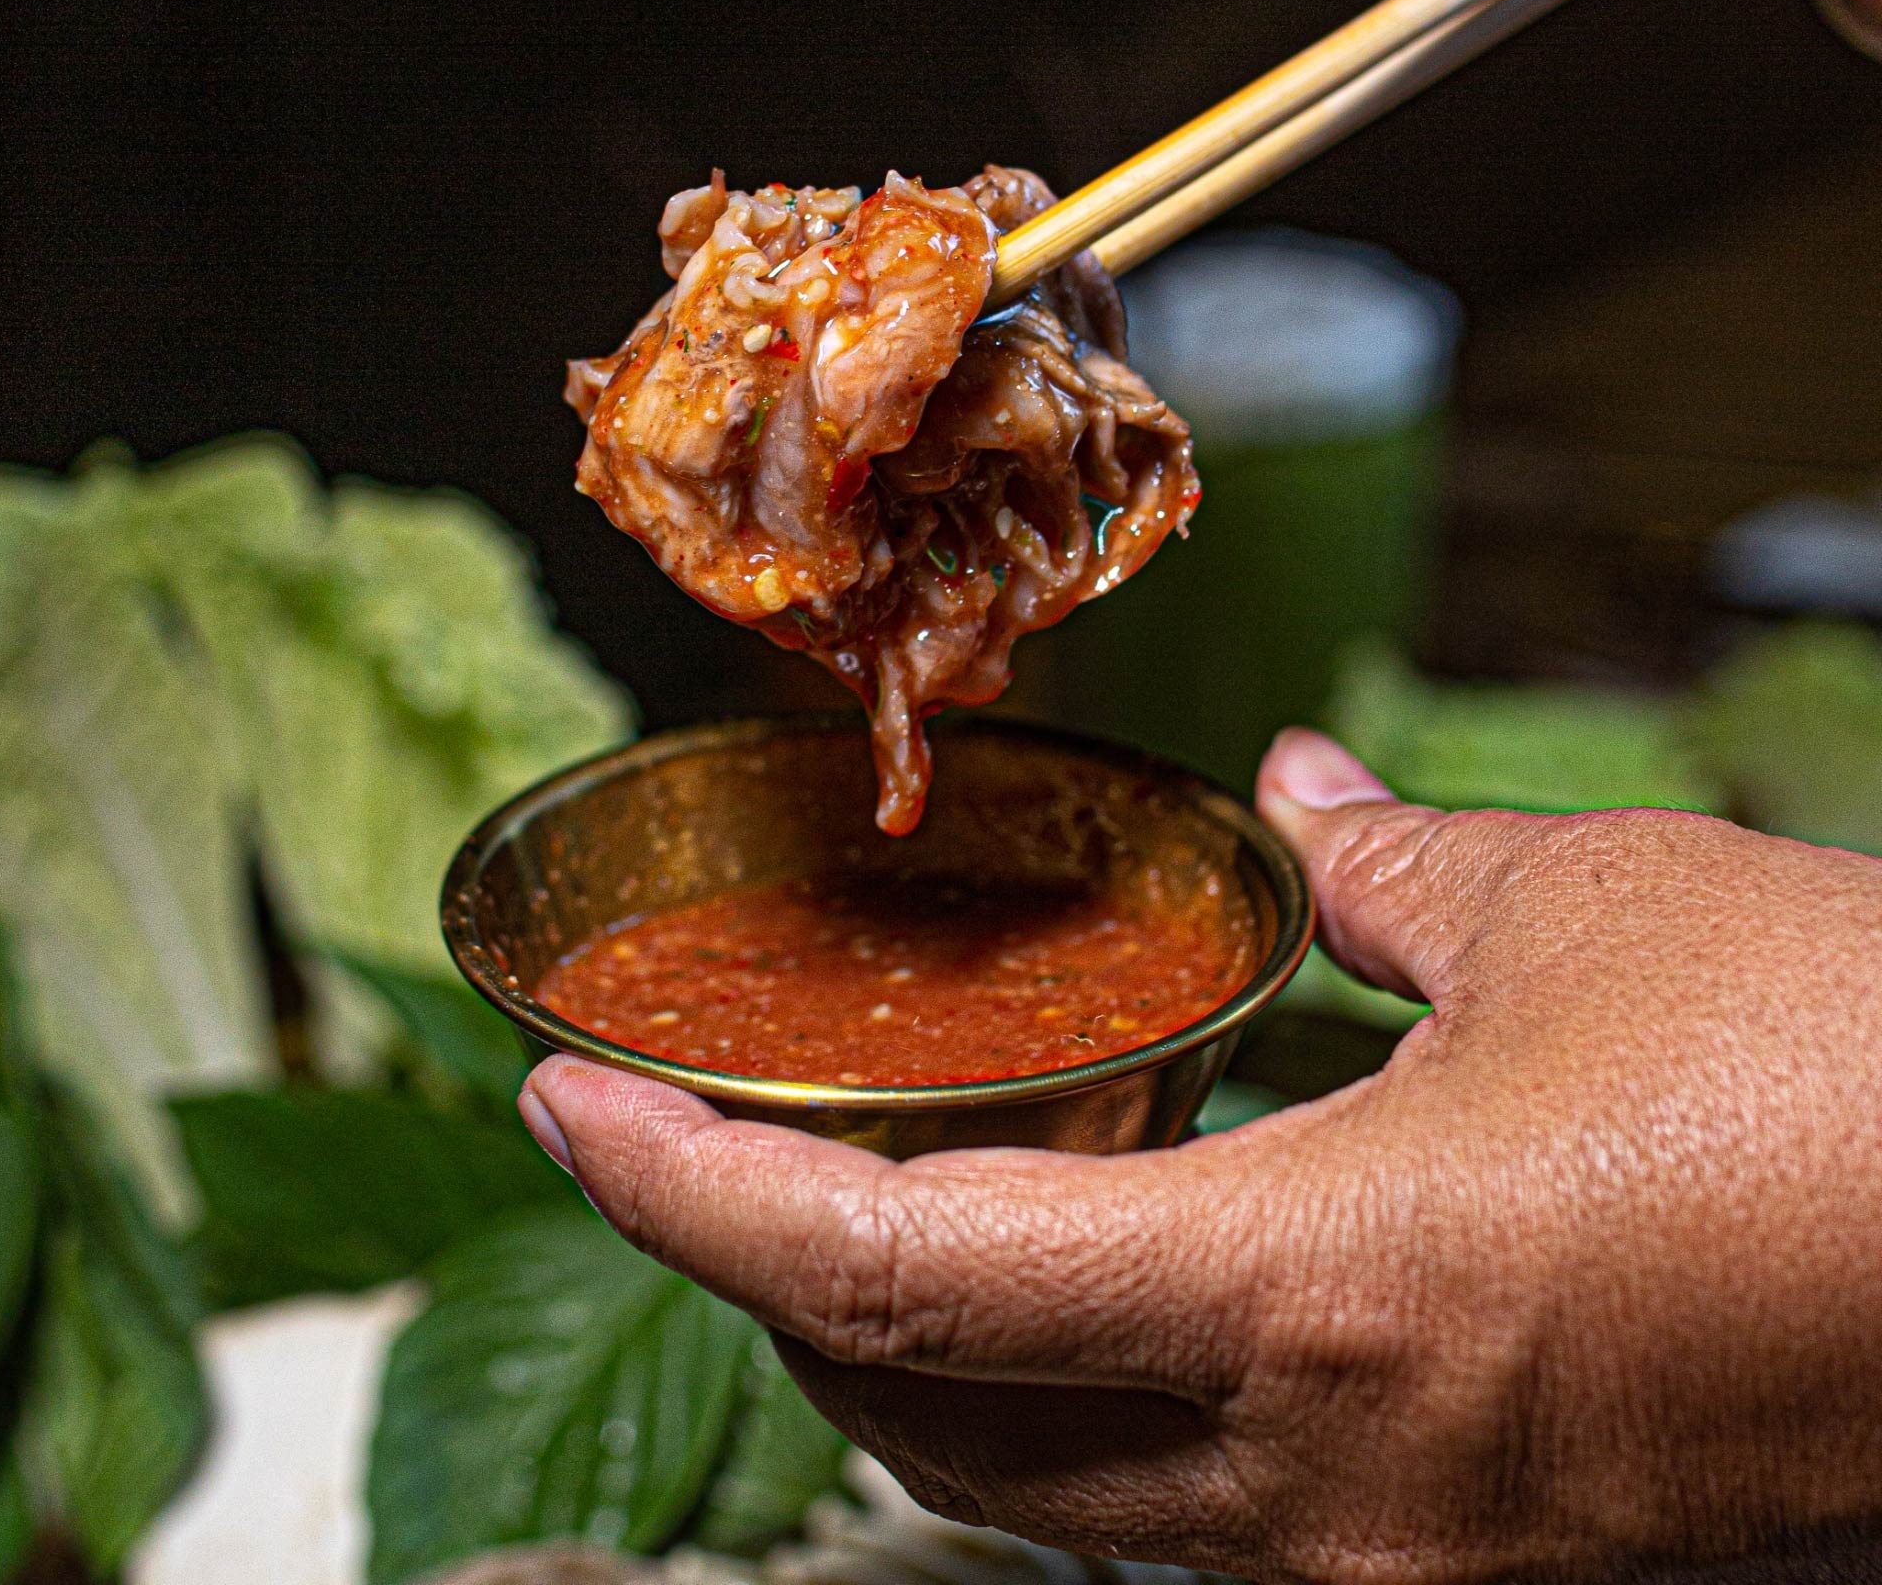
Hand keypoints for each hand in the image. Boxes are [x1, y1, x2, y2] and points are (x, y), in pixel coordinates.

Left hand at [520, 732, 1881, 1581]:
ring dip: (914, 1343)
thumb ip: (1394, 871)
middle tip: (693, 1130)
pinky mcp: (1479, 1562)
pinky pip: (1191, 1499)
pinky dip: (1077, 1381)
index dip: (689, 1195)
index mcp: (1311, 1302)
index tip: (561, 1107)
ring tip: (853, 1181)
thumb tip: (1310, 804)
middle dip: (769, 1279)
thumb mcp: (1587, 919)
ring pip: (1048, 1481)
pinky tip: (1101, 1254)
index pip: (889, 1281)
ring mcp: (1400, 1556)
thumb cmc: (1855, 1083)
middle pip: (929, 1412)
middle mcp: (1324, 1483)